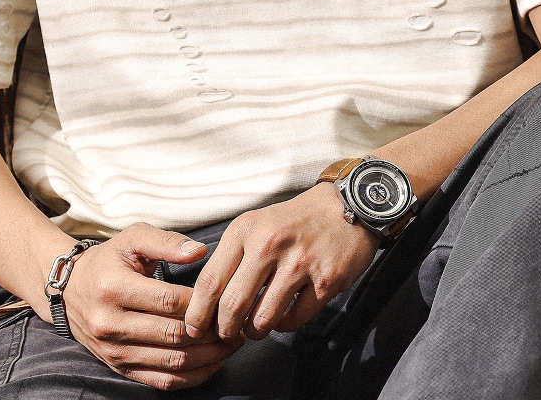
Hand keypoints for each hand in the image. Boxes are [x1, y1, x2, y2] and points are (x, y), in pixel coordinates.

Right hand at [63, 223, 246, 390]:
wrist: (70, 290)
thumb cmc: (109, 259)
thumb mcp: (133, 238)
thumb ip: (167, 242)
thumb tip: (201, 251)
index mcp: (113, 288)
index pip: (168, 301)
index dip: (201, 303)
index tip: (226, 298)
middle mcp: (110, 324)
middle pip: (172, 334)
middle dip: (211, 332)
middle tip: (238, 324)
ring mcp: (114, 351)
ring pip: (171, 362)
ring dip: (208, 357)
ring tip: (232, 344)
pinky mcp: (119, 369)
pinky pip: (161, 381)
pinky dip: (192, 377)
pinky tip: (213, 364)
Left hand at [183, 183, 382, 343]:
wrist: (346, 206)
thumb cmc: (293, 221)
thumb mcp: (256, 225)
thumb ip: (232, 257)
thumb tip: (207, 302)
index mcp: (246, 230)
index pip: (210, 281)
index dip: (197, 313)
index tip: (193, 328)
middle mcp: (269, 244)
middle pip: (232, 306)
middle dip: (225, 329)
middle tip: (226, 334)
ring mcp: (299, 263)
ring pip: (262, 320)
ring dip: (255, 331)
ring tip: (255, 326)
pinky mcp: (325, 280)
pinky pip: (293, 321)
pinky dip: (283, 325)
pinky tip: (282, 315)